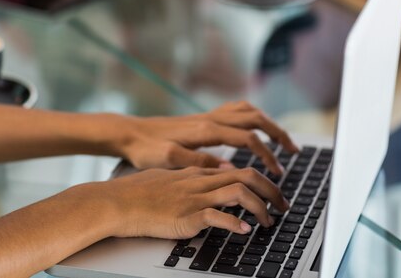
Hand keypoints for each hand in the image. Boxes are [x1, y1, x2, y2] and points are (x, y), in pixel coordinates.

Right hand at [82, 167, 289, 238]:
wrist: (117, 201)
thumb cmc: (137, 193)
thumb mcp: (168, 179)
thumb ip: (191, 178)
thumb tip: (211, 181)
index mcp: (197, 173)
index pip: (239, 170)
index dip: (261, 181)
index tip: (271, 193)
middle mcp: (200, 182)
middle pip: (247, 177)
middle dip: (271, 191)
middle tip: (283, 205)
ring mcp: (194, 197)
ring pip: (239, 193)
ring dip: (261, 207)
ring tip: (269, 222)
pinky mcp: (187, 215)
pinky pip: (218, 216)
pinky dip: (235, 224)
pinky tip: (243, 231)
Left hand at [119, 101, 298, 174]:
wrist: (128, 133)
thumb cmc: (145, 149)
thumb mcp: (170, 160)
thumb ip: (200, 163)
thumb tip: (231, 169)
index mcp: (206, 130)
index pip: (248, 137)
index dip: (267, 154)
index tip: (277, 171)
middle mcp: (210, 119)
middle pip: (255, 118)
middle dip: (277, 133)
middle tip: (294, 151)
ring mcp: (206, 116)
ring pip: (247, 111)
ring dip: (267, 122)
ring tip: (281, 139)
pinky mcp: (202, 118)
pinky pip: (234, 110)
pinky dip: (251, 116)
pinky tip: (253, 129)